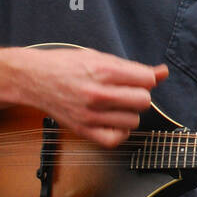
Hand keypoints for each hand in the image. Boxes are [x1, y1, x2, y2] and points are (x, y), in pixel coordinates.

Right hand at [24, 47, 166, 147]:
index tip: (135, 78)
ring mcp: (90, 115)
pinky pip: (116, 139)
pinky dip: (119, 132)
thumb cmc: (66, 65)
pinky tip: (112, 121)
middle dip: (139, 95)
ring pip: (133, 121)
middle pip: (144, 101)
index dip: (145, 79)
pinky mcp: (83, 130)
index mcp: (103, 71)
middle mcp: (98, 94)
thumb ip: (133, 67)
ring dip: (129, 113)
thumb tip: (163, 72)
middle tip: (125, 91)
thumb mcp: (100, 57)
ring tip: (115, 105)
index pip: (147, 80)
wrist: (33, 78)